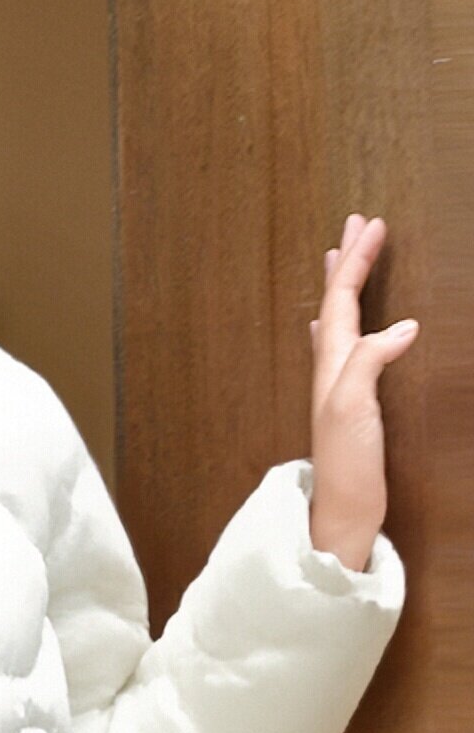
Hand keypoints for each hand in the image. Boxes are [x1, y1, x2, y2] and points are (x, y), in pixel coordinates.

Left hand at [307, 212, 418, 570]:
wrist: (343, 508)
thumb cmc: (346, 460)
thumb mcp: (354, 405)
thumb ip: (371, 360)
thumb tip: (403, 326)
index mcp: (332, 362)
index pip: (343, 299)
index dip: (356, 261)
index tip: (371, 224)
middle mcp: (330, 369)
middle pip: (336, 304)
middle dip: (346, 262)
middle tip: (355, 223)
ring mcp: (338, 385)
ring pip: (338, 322)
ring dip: (341, 288)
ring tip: (340, 260)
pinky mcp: (349, 403)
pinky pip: (343, 349)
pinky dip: (342, 326)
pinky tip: (333, 329)